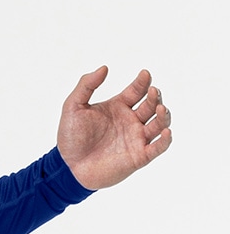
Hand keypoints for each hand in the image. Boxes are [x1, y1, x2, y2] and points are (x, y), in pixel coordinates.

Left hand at [57, 66, 171, 189]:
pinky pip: (158, 148)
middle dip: (154, 97)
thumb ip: (86, 85)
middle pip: (150, 105)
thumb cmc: (70, 136)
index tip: (144, 74)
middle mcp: (130, 121)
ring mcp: (136, 138)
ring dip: (163, 115)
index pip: (136, 91)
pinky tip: (165, 131)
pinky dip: (165, 140)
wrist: (68, 165)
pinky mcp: (139, 156)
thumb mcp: (73, 106)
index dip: (142, 82)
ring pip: (159, 124)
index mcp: (117, 107)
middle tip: (152, 91)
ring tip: (160, 107)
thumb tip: (105, 67)